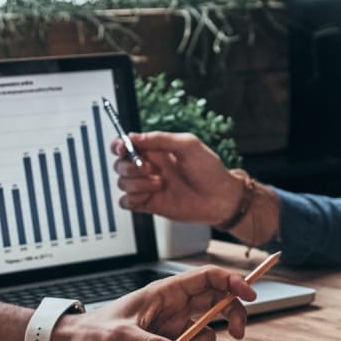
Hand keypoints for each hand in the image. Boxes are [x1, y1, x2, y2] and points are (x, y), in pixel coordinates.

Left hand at [50, 266, 255, 340]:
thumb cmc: (92, 333)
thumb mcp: (119, 337)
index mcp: (164, 292)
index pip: (207, 277)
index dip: (232, 281)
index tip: (249, 295)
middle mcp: (173, 308)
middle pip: (217, 301)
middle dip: (232, 314)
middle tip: (238, 332)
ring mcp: (172, 328)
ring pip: (205, 333)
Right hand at [113, 132, 242, 226]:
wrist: (220, 198)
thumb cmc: (209, 170)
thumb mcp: (189, 145)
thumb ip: (161, 138)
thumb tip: (134, 136)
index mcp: (156, 151)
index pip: (126, 145)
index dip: (119, 145)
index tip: (123, 148)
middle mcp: (150, 168)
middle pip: (120, 164)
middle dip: (130, 165)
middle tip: (151, 168)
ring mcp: (148, 186)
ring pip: (122, 182)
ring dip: (137, 183)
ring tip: (160, 183)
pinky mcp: (149, 204)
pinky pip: (126, 202)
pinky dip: (132, 198)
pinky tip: (148, 196)